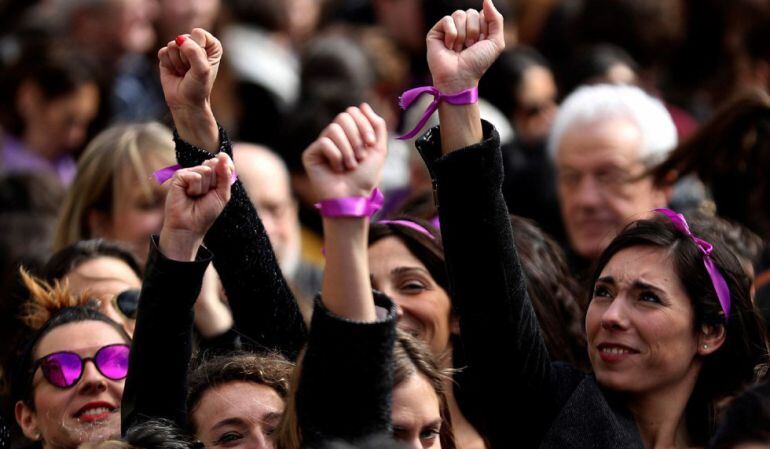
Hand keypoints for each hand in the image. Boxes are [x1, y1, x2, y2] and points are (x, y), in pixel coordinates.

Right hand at [158, 28, 220, 150]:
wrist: (186, 103)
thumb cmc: (199, 87)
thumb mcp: (202, 70)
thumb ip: (194, 52)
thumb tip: (180, 40)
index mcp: (211, 45)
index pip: (198, 34)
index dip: (197, 49)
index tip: (201, 64)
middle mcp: (196, 44)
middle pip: (184, 38)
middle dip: (186, 58)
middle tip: (190, 71)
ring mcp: (181, 50)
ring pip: (172, 45)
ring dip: (177, 62)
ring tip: (184, 73)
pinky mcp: (167, 56)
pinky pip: (163, 52)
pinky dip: (168, 64)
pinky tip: (175, 72)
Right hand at [159, 154, 233, 260]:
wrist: (190, 226)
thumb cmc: (205, 213)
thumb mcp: (222, 194)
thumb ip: (225, 174)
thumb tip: (222, 155)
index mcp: (211, 175)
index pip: (223, 163)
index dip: (225, 172)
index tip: (218, 188)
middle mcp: (199, 172)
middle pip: (215, 165)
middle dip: (214, 184)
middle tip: (205, 196)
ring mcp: (188, 173)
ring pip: (205, 171)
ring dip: (204, 188)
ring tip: (195, 197)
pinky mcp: (178, 177)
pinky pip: (195, 176)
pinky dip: (195, 188)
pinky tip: (187, 195)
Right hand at [302, 103, 387, 200]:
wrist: (353, 197)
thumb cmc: (365, 177)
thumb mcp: (379, 149)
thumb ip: (377, 125)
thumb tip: (363, 105)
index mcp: (349, 133)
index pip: (353, 112)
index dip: (364, 125)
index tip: (371, 144)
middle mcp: (334, 137)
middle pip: (343, 117)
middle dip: (356, 137)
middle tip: (360, 157)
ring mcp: (321, 145)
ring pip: (333, 128)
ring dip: (347, 150)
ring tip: (349, 166)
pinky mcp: (310, 154)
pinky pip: (324, 142)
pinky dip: (336, 156)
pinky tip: (336, 169)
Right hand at [427, 0, 504, 92]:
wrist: (460, 77)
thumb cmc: (477, 63)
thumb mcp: (496, 42)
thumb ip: (496, 19)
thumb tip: (486, 0)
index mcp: (477, 28)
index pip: (483, 14)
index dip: (484, 29)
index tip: (481, 44)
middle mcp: (463, 27)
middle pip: (471, 12)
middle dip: (473, 31)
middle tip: (469, 48)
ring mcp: (449, 29)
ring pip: (459, 14)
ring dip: (462, 35)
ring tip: (458, 49)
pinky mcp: (436, 32)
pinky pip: (447, 20)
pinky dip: (451, 34)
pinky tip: (449, 47)